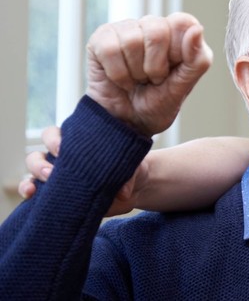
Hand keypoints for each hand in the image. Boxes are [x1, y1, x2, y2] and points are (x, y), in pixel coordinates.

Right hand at [18, 125, 147, 216]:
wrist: (135, 189)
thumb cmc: (131, 170)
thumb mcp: (134, 168)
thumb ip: (129, 175)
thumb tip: (122, 192)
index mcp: (78, 144)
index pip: (56, 135)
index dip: (54, 139)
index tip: (61, 148)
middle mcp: (63, 159)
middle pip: (39, 154)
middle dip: (40, 163)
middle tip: (53, 172)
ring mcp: (58, 178)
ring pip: (32, 173)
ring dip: (30, 179)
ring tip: (36, 188)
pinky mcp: (57, 196)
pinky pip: (36, 194)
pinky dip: (29, 195)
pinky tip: (30, 198)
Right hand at [86, 12, 211, 136]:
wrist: (127, 123)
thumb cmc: (158, 102)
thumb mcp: (184, 86)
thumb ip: (197, 59)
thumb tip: (197, 29)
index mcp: (178, 32)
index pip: (183, 22)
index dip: (178, 51)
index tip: (173, 70)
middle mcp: (153, 25)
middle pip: (157, 32)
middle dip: (155, 67)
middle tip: (153, 79)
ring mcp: (126, 29)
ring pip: (132, 41)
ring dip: (135, 72)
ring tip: (137, 79)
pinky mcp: (101, 38)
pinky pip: (110, 49)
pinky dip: (118, 74)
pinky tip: (121, 79)